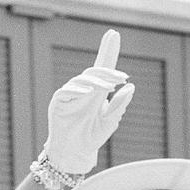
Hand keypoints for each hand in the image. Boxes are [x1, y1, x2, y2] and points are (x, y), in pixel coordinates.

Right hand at [42, 28, 134, 174]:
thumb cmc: (91, 138)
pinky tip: (88, 92)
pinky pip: (66, 91)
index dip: (108, 51)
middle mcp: (83, 90)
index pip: (103, 68)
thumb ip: (119, 106)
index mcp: (96, 92)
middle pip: (94, 71)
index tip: (114, 33)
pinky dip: (77, 89)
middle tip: (122, 78)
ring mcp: (69, 95)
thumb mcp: (110, 122)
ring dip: (97, 81)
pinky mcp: (58, 103)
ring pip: (83, 80)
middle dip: (108, 72)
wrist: (74, 155)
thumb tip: (130, 86)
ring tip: (109, 87)